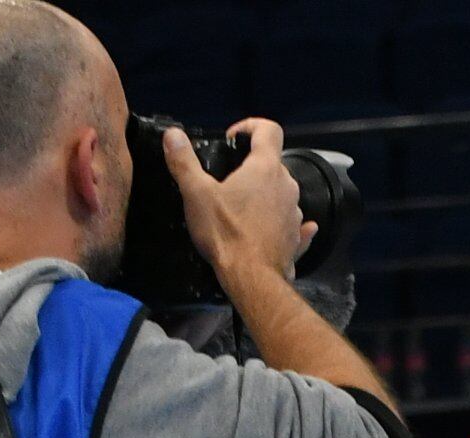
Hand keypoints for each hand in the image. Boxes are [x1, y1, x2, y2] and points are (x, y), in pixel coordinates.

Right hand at [168, 119, 309, 287]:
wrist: (252, 278)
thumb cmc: (226, 233)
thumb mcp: (196, 193)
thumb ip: (184, 161)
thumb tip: (173, 135)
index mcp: (266, 169)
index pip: (269, 130)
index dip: (251, 126)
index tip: (234, 137)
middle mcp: (288, 187)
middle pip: (273, 163)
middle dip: (252, 164)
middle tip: (228, 177)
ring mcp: (296, 213)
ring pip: (281, 192)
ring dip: (265, 193)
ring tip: (240, 205)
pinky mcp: (296, 237)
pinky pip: (294, 222)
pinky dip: (284, 218)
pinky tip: (278, 223)